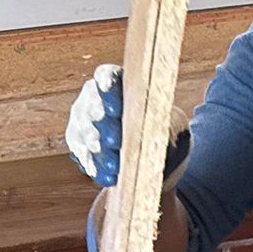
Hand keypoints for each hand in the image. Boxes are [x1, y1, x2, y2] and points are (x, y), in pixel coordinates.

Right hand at [65, 63, 191, 188]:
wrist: (154, 162)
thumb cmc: (166, 137)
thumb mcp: (174, 131)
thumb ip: (165, 128)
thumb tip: (159, 135)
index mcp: (120, 83)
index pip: (107, 76)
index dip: (108, 87)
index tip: (116, 106)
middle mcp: (94, 97)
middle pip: (91, 106)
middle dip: (102, 124)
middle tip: (115, 141)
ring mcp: (82, 119)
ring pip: (83, 131)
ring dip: (98, 150)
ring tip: (114, 166)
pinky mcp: (78, 142)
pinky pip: (81, 153)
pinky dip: (93, 165)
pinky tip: (104, 175)